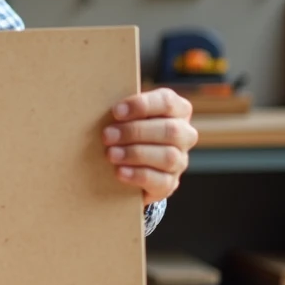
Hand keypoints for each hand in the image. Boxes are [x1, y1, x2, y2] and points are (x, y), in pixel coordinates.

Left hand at [102, 87, 196, 205]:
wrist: (127, 163)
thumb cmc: (125, 129)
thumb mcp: (126, 115)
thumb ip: (122, 109)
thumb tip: (100, 104)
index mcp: (177, 110)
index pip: (167, 102)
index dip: (142, 106)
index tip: (116, 112)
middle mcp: (184, 135)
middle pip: (170, 130)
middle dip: (135, 132)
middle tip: (107, 135)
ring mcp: (180, 161)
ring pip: (168, 157)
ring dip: (135, 154)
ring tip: (110, 154)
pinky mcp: (170, 183)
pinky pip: (161, 181)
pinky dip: (138, 175)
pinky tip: (119, 172)